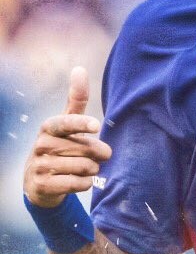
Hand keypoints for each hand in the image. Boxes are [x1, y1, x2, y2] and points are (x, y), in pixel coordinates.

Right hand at [23, 67, 112, 207]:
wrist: (38, 181)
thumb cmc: (59, 146)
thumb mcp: (66, 124)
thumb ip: (76, 99)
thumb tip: (80, 68)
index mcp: (49, 127)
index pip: (67, 122)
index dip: (82, 124)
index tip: (96, 126)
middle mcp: (42, 144)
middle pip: (85, 149)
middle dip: (98, 154)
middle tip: (98, 156)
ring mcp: (40, 165)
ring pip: (84, 167)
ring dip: (93, 170)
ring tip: (87, 168)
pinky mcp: (43, 185)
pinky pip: (77, 184)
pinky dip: (85, 184)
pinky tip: (80, 181)